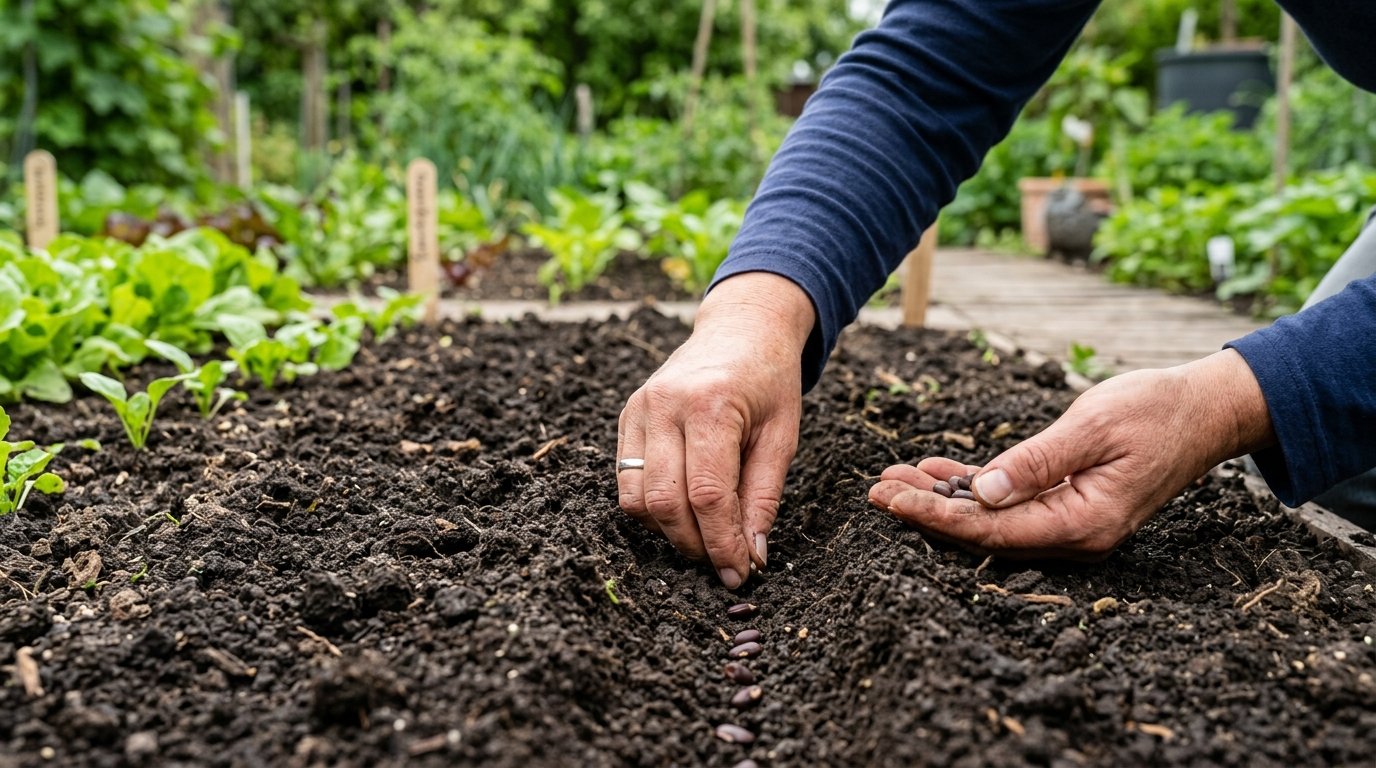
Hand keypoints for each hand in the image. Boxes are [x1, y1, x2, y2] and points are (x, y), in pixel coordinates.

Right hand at [618, 273, 814, 587]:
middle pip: (667, 502)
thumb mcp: (782, 436)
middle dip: (695, 545)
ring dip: (669, 531)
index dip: (723, 543)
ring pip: (638, 498)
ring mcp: (639, 409)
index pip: (708, 495)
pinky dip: (651, 508)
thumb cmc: (770, 381)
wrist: (741, 328)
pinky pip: (627, 480)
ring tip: (704, 538)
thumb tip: (752, 557)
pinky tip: (683, 510)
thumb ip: (764, 497)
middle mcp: (666, 405)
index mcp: (711, 405)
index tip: (740, 572)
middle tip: (724, 563)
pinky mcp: (627, 415)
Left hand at [868, 350, 1275, 558]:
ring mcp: (1072, 523)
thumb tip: (984, 493)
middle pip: (983, 532)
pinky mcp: (1070, 504)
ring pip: (992, 520)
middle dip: (926, 512)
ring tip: (894, 480)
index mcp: (1082, 523)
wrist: (1207, 409)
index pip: (990, 530)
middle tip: (875, 490)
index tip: (889, 500)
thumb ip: (1037, 462)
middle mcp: (1075, 535)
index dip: (934, 516)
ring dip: (943, 499)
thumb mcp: (1092, 427)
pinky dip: (973, 488)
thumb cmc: (1156, 411)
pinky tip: (936, 472)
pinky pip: (1011, 504)